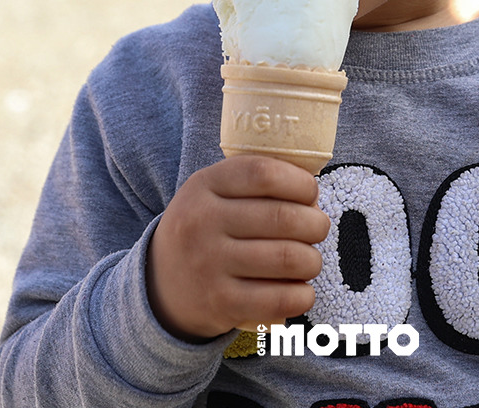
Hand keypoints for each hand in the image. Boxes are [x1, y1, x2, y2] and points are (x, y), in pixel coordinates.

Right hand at [146, 156, 330, 340]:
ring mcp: (209, 265)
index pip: (264, 174)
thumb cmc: (205, 228)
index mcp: (204, 185)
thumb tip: (313, 194)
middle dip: (316, 224)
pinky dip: (303, 296)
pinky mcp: (221, 304)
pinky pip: (280, 299)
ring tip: (310, 260)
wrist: (160, 285)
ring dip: (313, 260)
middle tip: (317, 228)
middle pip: (283, 217)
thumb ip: (256, 181)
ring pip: (289, 259)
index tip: (311, 192)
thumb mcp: (214, 190)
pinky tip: (301, 290)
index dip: (300, 182)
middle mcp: (202, 222)